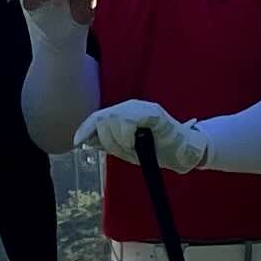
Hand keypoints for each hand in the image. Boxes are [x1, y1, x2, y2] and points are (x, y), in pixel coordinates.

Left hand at [75, 98, 210, 175]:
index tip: (76, 143)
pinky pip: (130, 120)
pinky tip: (133, 144)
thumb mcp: (127, 150)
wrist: (183, 153)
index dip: (84, 129)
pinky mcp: (154, 112)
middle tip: (123, 151)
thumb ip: (109, 143)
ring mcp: (141, 107)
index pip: (97, 117)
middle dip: (107, 139)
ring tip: (131, 148)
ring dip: (118, 139)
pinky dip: (127, 135)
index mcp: (122, 114)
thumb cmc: (156, 150)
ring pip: (114, 117)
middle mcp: (129, 106)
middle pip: (102, 117)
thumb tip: (88, 141)